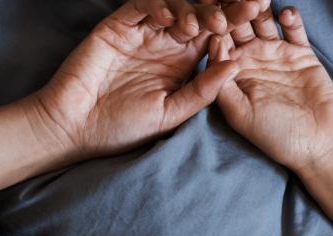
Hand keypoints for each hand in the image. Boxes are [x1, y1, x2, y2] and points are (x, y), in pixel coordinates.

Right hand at [31, 0, 264, 158]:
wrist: (76, 127)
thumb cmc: (125, 127)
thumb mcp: (172, 112)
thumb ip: (203, 90)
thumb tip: (236, 64)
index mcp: (185, 63)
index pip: (216, 36)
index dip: (235, 22)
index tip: (257, 12)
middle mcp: (167, 43)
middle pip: (200, 16)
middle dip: (222, 8)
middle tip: (245, 4)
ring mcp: (142, 32)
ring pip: (173, 7)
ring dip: (192, 9)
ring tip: (201, 24)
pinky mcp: (116, 26)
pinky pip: (139, 7)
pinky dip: (156, 6)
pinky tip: (168, 18)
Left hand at [207, 5, 332, 174]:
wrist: (321, 146)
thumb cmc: (278, 137)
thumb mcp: (240, 114)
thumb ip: (221, 82)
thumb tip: (213, 43)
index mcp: (231, 73)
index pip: (216, 39)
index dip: (211, 22)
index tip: (206, 8)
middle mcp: (251, 59)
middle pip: (238, 24)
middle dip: (233, 7)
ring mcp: (276, 53)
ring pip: (263, 20)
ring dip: (258, 6)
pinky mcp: (301, 53)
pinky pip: (294, 28)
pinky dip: (289, 17)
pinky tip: (285, 13)